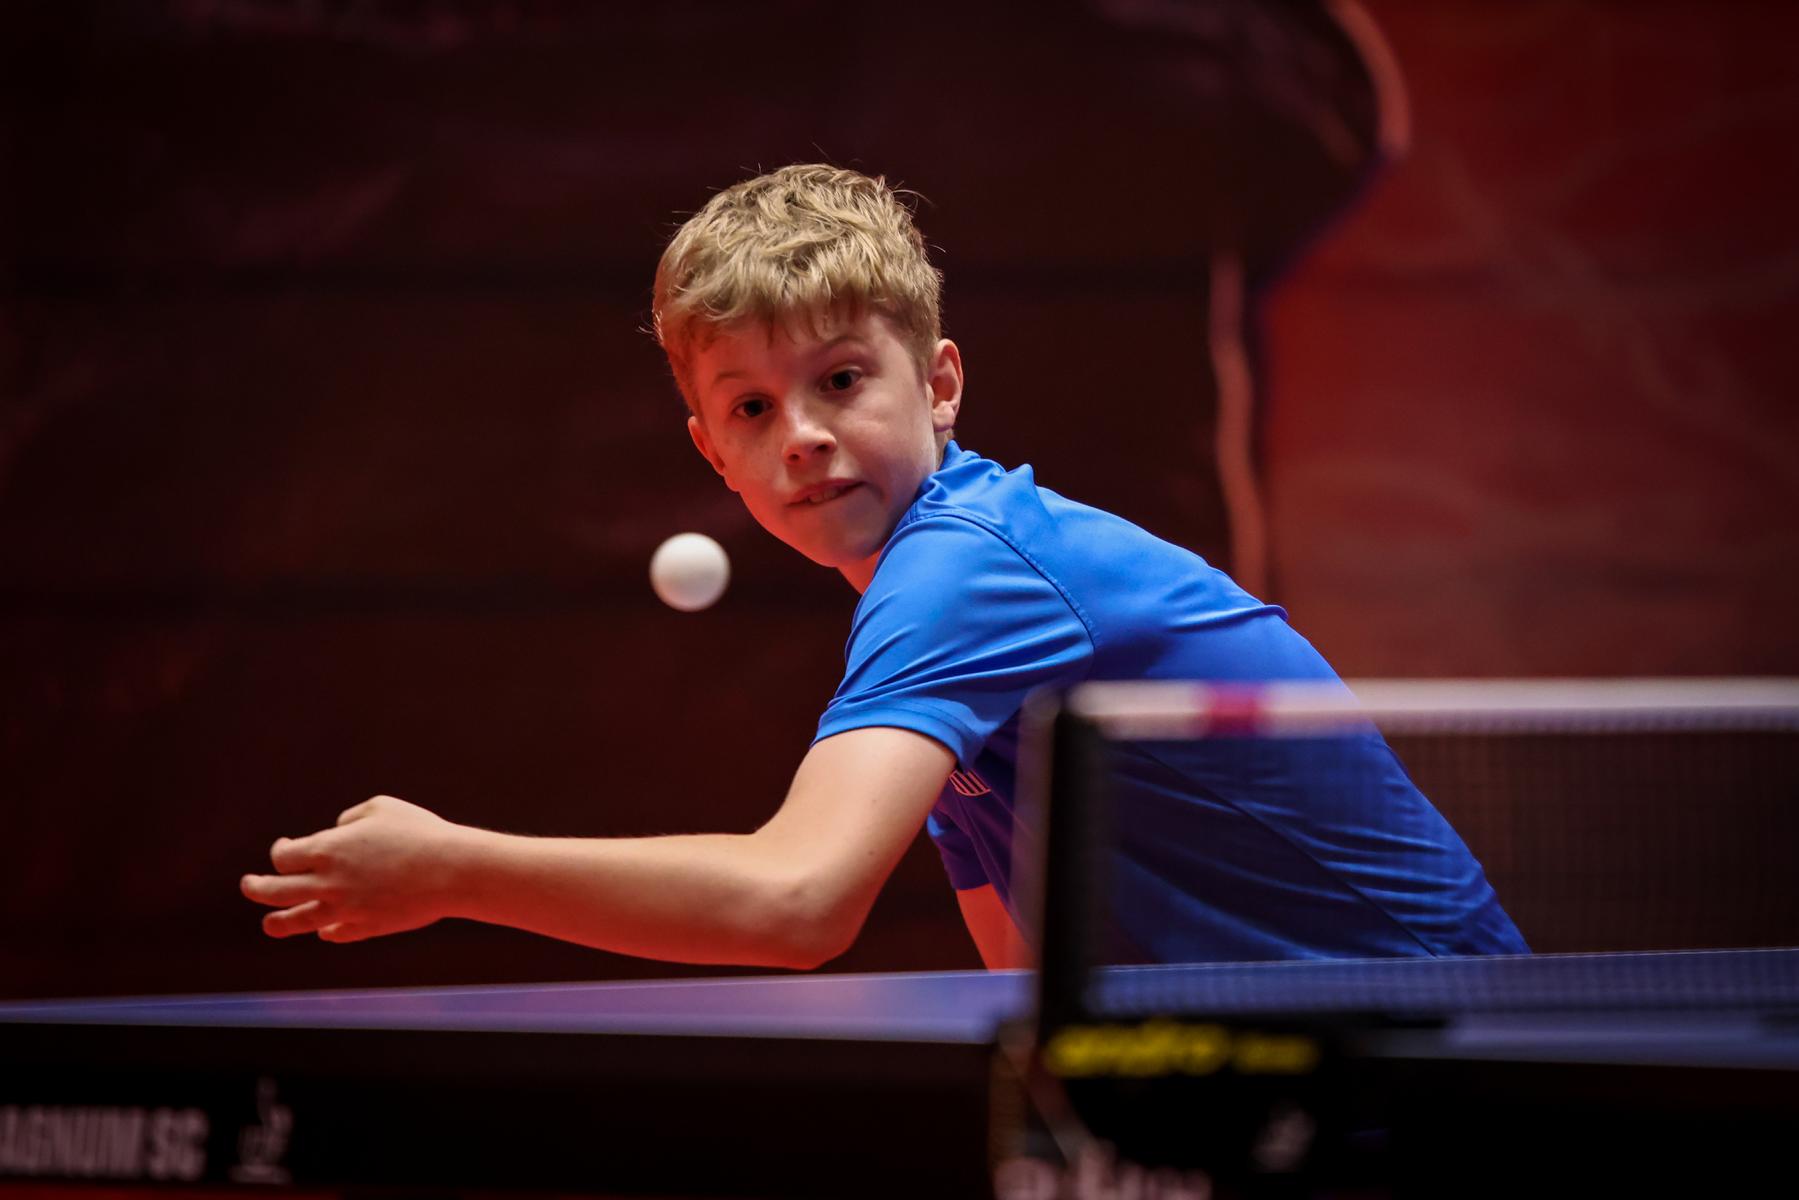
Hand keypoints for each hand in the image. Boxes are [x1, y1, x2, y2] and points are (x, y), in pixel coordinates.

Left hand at [241, 795, 468, 942]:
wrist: (451, 870)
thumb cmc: (418, 831)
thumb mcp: (381, 807)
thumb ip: (349, 818)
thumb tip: (337, 830)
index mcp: (328, 849)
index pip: (284, 857)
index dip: (280, 852)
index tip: (285, 849)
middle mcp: (328, 882)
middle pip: (275, 891)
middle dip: (256, 888)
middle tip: (249, 886)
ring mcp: (345, 909)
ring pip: (297, 921)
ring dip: (278, 922)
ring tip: (269, 924)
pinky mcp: (366, 927)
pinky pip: (336, 933)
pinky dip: (327, 931)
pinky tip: (324, 930)